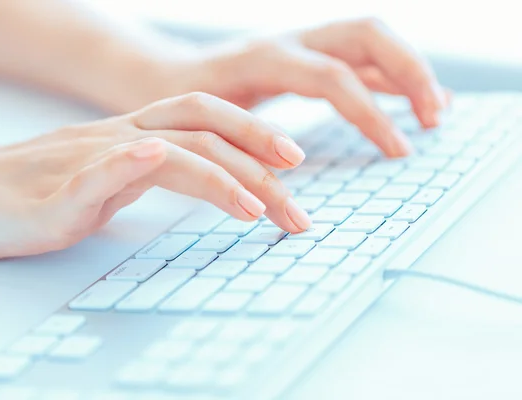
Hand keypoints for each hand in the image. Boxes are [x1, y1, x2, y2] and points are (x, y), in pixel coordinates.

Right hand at [0, 93, 309, 260]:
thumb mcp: (107, 182)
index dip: (252, 131)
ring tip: (258, 206)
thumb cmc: (33, 192)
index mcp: (132, 136)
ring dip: (216, 175)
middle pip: (199, 126)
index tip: (294, 162)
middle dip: (256, 149)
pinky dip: (128, 165)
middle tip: (298, 182)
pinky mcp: (53, 195)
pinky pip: (94, 172)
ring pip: (161, 149)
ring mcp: (85, 161)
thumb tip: (200, 182)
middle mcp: (116, 138)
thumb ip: (149, 176)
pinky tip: (154, 159)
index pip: (204, 120)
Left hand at [127, 19, 448, 156]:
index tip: (398, 151)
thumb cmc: (187, 106)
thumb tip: (288, 168)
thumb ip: (248, 139)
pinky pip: (359, 56)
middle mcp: (290, 40)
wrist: (169, 78)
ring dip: (409, 70)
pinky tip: (412, 98)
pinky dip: (390, 76)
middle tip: (434, 119)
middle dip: (409, 73)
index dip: (370, 114)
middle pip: (366, 35)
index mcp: (266, 57)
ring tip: (438, 109)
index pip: (333, 78)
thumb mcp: (211, 122)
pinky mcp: (308, 53)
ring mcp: (302, 41)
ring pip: (370, 39)